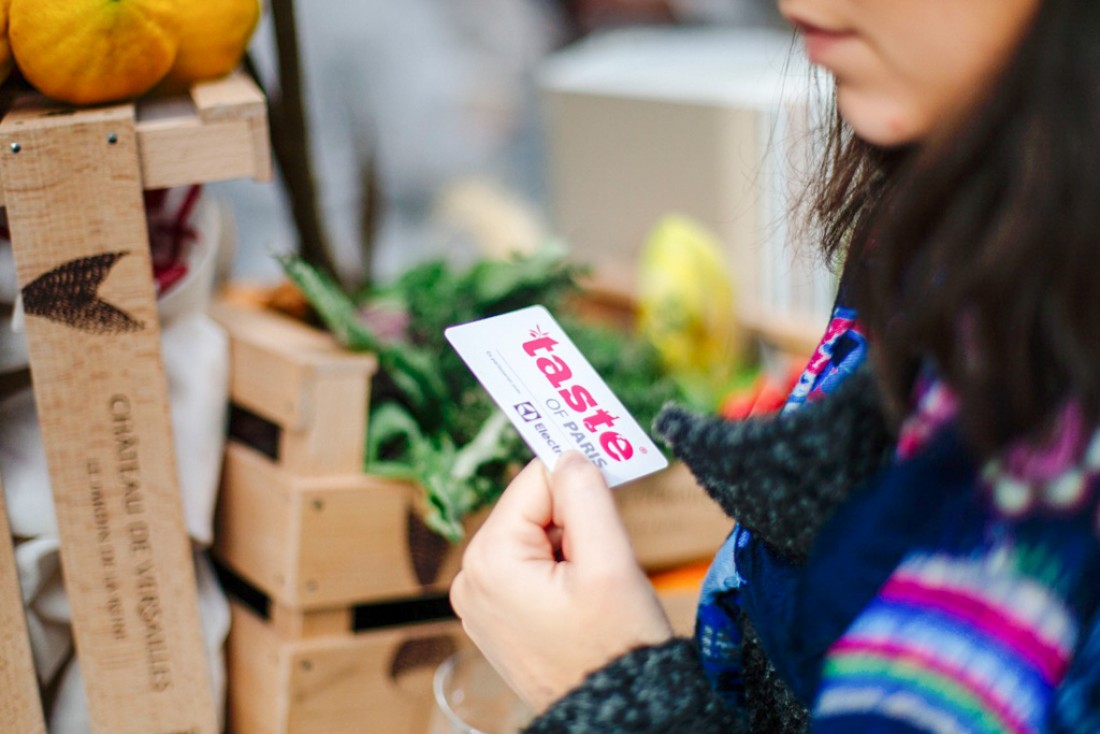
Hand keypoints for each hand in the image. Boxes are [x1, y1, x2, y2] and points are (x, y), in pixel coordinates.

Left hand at [450, 451, 672, 712]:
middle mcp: (472, 577)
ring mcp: (480, 600)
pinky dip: (561, 571)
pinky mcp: (496, 615)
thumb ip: (586, 495)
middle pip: (534, 508)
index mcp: (490, 559)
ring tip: (593, 592)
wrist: (619, 715)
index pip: (537, 480)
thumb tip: (567, 452)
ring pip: (536, 535)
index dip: (581, 488)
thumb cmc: (615, 649)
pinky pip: (530, 566)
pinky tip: (580, 604)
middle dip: (576, 523)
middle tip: (604, 562)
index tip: (611, 498)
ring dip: (572, 548)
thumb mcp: (609, 563)